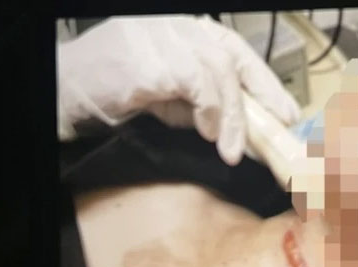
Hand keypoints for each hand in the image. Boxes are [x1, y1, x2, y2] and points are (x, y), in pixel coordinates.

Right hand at [57, 15, 300, 164]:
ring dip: (231, 117)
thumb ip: (204, 107)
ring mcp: (164, 38)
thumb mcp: (172, 101)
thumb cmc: (120, 91)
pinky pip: (195, 84)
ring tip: (229, 147)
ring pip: (218, 73)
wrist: (70, 90)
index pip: (236, 52)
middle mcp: (179, 28)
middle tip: (270, 136)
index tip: (286, 111)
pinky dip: (207, 111)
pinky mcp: (152, 58)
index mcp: (187, 34)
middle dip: (258, 100)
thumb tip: (239, 128)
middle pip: (232, 60)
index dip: (266, 83)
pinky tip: (206, 131)